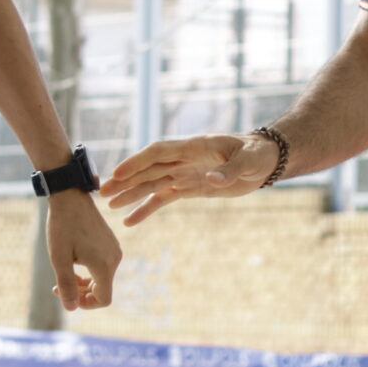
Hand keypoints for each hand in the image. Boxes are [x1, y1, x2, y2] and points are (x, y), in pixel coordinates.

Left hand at [45, 190, 120, 311]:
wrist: (70, 197)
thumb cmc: (62, 227)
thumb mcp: (59, 258)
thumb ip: (66, 285)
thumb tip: (70, 309)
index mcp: (104, 265)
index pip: (104, 299)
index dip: (86, 304)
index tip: (66, 296)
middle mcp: (114, 259)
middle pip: (102, 290)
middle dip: (80, 293)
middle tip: (57, 287)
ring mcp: (114, 250)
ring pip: (101, 278)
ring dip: (83, 282)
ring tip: (62, 275)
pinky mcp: (110, 243)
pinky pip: (102, 266)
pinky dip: (88, 270)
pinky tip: (71, 262)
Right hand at [104, 132, 276, 226]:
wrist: (265, 159)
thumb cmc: (258, 153)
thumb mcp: (249, 160)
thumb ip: (230, 170)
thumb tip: (212, 181)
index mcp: (194, 146)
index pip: (159, 151)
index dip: (138, 161)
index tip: (118, 173)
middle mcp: (184, 158)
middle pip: (148, 168)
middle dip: (126, 180)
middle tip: (102, 193)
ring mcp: (184, 172)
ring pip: (151, 183)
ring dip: (131, 193)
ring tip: (110, 205)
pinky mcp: (189, 186)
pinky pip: (164, 197)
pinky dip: (147, 208)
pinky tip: (131, 220)